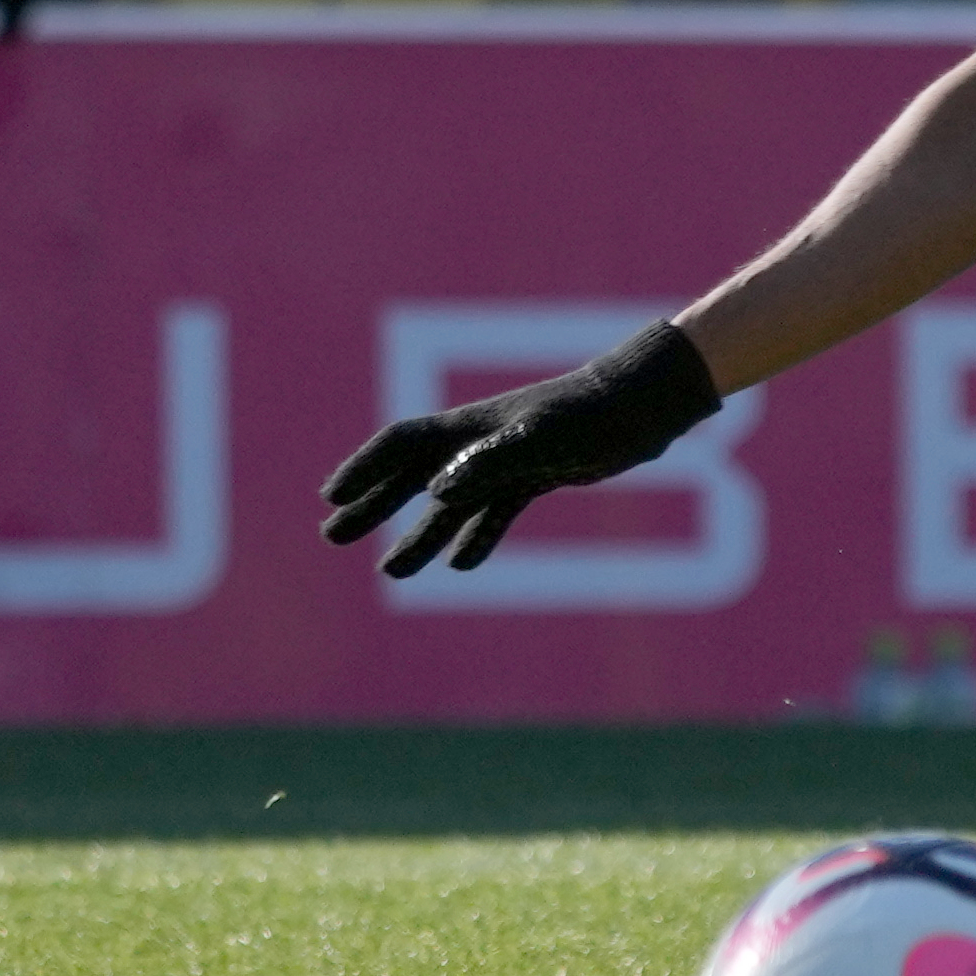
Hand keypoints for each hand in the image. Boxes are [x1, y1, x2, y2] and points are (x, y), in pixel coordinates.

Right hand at [324, 320, 718, 575]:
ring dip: (419, 533)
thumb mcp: (542, 439)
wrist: (643, 406)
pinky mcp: (538, 474)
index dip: (365, 470)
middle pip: (414, 475)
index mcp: (472, 428)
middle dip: (373, 504)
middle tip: (332, 536)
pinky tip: (462, 564)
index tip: (331, 498)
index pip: (402, 445)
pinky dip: (476, 535)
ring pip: (452, 502)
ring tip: (390, 569)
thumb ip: (490, 461)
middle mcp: (482, 442)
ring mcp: (508, 459)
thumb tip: (437, 490)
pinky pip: (495, 510)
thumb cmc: (593, 414)